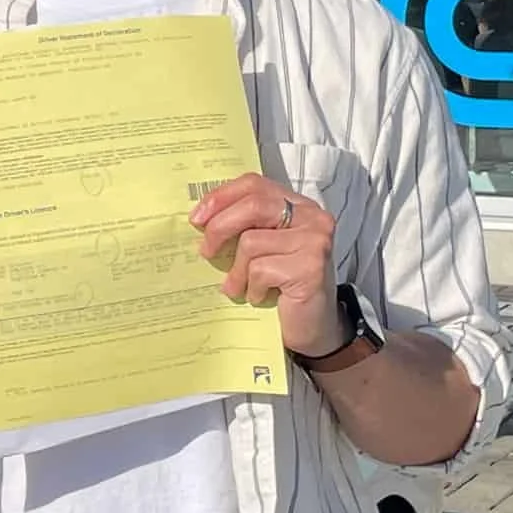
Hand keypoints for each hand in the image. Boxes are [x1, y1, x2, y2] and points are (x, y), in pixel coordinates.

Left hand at [189, 174, 341, 354]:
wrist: (313, 327)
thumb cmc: (282, 286)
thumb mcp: (263, 249)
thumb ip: (245, 226)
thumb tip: (200, 218)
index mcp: (299, 205)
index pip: (255, 184)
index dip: (221, 197)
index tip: (197, 218)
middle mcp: (312, 217)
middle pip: (252, 205)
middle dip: (219, 228)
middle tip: (206, 251)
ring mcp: (315, 241)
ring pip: (251, 242)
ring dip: (237, 271)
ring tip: (239, 286)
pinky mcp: (311, 267)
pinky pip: (260, 270)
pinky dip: (251, 287)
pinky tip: (258, 297)